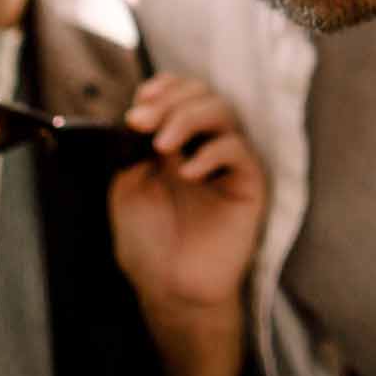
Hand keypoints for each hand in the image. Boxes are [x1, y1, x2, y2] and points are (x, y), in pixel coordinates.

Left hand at [110, 74, 266, 319]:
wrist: (169, 288)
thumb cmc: (148, 242)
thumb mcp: (126, 186)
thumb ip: (135, 148)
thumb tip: (141, 115)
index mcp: (176, 141)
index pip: (181, 93)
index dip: (164, 87)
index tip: (140, 100)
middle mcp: (204, 145)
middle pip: (203, 94)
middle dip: (169, 101)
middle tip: (142, 122)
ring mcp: (227, 163)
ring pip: (223, 112)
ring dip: (187, 118)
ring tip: (163, 145)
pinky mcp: (248, 184)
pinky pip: (238, 151)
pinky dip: (212, 152)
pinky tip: (188, 172)